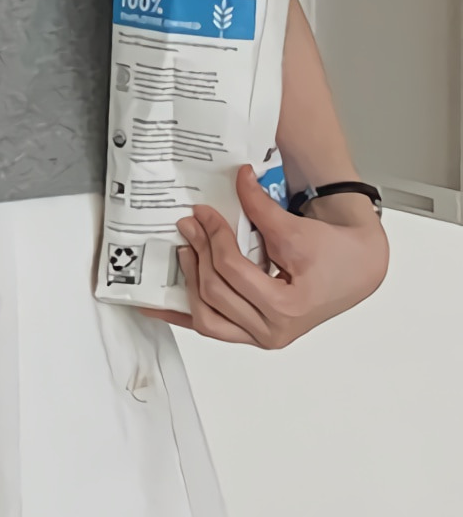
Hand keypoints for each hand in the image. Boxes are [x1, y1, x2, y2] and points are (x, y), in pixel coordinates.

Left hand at [143, 166, 388, 347]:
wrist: (360, 270)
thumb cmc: (340, 255)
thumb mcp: (298, 228)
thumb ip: (262, 207)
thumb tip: (238, 179)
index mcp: (287, 308)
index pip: (232, 270)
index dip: (213, 237)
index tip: (203, 214)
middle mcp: (272, 331)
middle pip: (214, 293)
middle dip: (199, 254)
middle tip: (189, 226)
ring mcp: (260, 337)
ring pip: (206, 318)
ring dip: (188, 284)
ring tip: (183, 254)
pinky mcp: (251, 334)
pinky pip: (210, 328)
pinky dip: (181, 316)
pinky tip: (155, 306)